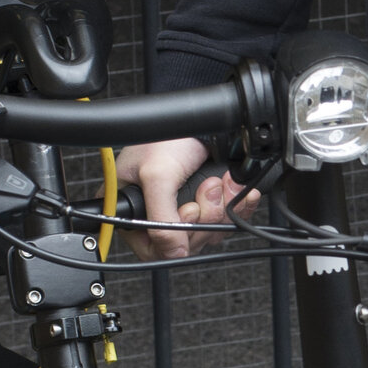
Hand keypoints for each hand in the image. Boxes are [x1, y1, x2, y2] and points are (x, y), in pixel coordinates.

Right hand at [112, 134, 259, 261]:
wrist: (199, 115)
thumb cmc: (166, 134)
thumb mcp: (157, 176)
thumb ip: (161, 220)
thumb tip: (173, 252)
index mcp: (131, 210)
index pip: (150, 246)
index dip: (173, 238)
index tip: (188, 213)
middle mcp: (156, 213)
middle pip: (185, 242)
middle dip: (204, 216)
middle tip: (207, 187)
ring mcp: (183, 210)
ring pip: (209, 232)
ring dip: (222, 207)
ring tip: (219, 180)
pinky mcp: (208, 204)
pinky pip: (227, 220)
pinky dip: (236, 204)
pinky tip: (235, 188)